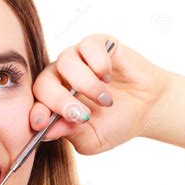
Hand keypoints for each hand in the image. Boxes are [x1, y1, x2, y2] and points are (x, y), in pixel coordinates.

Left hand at [31, 34, 169, 153]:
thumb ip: (70, 134)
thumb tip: (48, 131)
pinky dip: (99, 64)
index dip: (36, 112)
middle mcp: (61, 78)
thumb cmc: (117, 124)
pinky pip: (88, 46)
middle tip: (80, 115)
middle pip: (44, 82)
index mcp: (54, 102)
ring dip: (86, 84)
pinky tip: (110, 77)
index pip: (35, 103)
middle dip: (60, 101)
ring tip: (105, 99)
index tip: (40, 123)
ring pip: (66, 62)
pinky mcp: (96, 44)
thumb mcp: (92, 140)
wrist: (148, 108)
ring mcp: (77, 59)